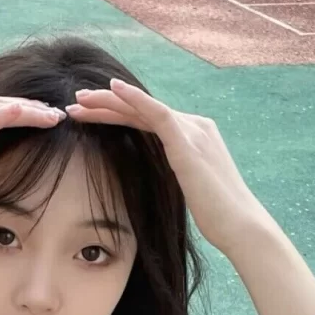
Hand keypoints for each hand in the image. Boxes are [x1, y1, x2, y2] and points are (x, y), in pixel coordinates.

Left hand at [66, 80, 274, 253]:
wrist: (239, 225)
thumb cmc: (215, 215)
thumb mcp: (188, 188)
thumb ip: (173, 173)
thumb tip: (151, 178)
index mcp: (194, 135)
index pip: (148, 119)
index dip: (116, 114)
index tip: (87, 115)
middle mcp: (195, 126)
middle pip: (142, 110)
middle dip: (106, 104)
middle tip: (76, 102)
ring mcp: (193, 131)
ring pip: (143, 108)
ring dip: (109, 102)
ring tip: (79, 101)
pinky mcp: (189, 142)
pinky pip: (157, 113)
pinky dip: (134, 99)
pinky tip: (113, 90)